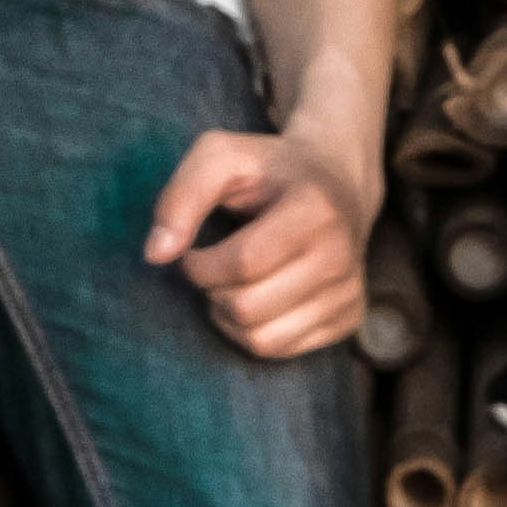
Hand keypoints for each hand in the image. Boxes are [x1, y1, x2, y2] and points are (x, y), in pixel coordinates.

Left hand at [144, 125, 377, 360]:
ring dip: (227, 316)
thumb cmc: (269, 168)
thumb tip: (155, 255)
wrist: (338, 181)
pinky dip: (252, 331)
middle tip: (211, 266)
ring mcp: (350, 292)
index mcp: (315, 211)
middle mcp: (342, 257)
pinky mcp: (350, 318)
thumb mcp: (221, 156)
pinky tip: (256, 295)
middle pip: (248, 308)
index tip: (192, 250)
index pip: (243, 263)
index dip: (201, 264)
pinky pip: (281, 350)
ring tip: (230, 282)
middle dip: (212, 291)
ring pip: (262, 340)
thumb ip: (182, 197)